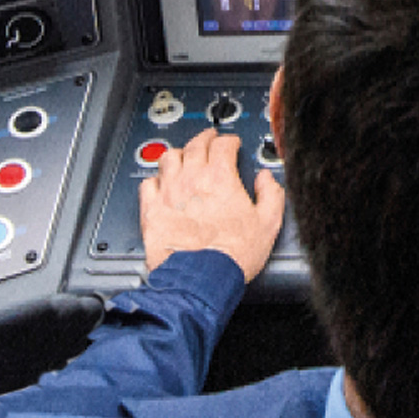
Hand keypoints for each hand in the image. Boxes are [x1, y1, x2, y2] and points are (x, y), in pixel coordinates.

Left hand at [139, 128, 284, 282]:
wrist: (200, 280)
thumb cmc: (231, 255)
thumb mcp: (268, 223)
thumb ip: (271, 194)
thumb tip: (267, 179)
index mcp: (220, 178)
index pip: (223, 144)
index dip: (230, 140)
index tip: (232, 143)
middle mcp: (192, 179)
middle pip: (195, 144)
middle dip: (205, 137)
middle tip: (209, 138)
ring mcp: (168, 193)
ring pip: (168, 158)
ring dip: (179, 154)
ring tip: (183, 156)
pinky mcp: (151, 210)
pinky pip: (147, 183)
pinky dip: (155, 179)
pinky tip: (160, 183)